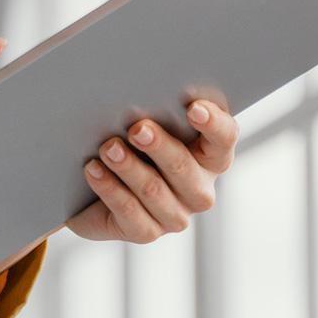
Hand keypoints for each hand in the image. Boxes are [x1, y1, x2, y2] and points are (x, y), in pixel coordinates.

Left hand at [66, 100, 237, 243]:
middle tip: (137, 127)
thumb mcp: (146, 123)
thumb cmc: (129, 143)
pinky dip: (110, 188)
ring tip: (108, 147)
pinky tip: (93, 170)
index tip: (193, 107)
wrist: (94, 189)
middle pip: (184, 166)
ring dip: (129, 167)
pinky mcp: (146, 231)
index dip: (213, 123)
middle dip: (160, 146)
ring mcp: (174, 215)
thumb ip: (154, 110)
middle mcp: (198, 189)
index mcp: (209, 156)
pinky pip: (130, 212)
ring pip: (154, 190)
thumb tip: (137, 86)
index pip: (224, 138)